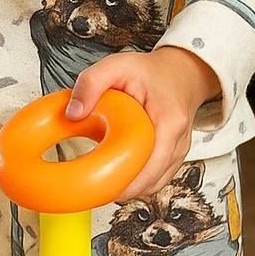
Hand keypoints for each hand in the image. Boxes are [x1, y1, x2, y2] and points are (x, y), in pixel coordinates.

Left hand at [65, 47, 221, 201]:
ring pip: (154, 186)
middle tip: (93, 187)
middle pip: (152, 183)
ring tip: (103, 181)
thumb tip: (73, 113)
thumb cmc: (151, 72)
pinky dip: (137, 181)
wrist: (181, 72)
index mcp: (169, 121)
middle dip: (123, 189)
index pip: (150, 167)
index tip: (99, 185)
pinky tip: (118, 174)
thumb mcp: (117, 65)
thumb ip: (91, 84)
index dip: (125, 182)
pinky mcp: (173, 158)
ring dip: (130, 188)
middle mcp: (178, 141)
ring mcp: (178, 152)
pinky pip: (155, 180)